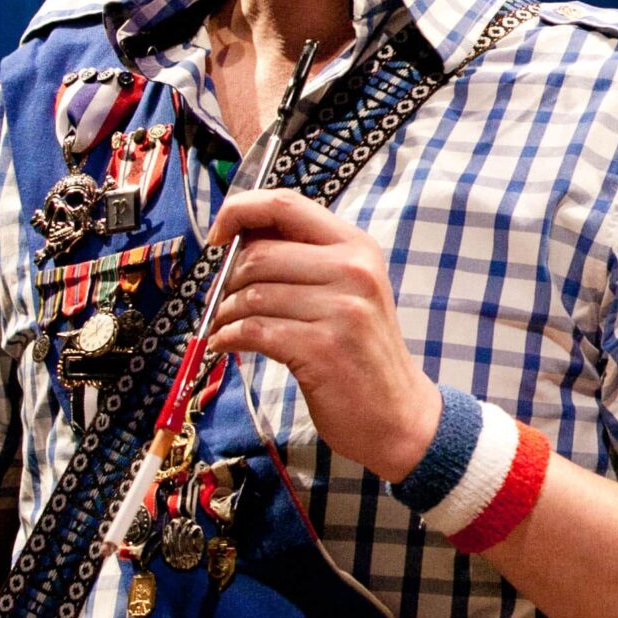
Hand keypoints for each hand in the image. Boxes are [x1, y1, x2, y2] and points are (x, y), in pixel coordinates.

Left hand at [206, 188, 439, 481]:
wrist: (397, 413)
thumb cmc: (360, 351)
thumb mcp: (348, 290)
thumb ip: (305, 258)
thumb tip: (238, 236)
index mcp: (357, 247)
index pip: (287, 204)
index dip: (241, 210)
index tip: (219, 234)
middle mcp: (353, 270)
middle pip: (260, 254)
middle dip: (229, 280)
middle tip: (226, 303)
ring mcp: (341, 309)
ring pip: (251, 293)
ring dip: (226, 313)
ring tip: (229, 328)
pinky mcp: (322, 347)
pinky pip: (253, 330)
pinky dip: (229, 338)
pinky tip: (229, 345)